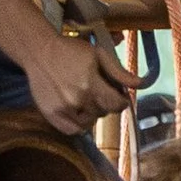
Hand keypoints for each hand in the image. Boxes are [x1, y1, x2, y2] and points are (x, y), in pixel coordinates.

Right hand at [22, 32, 141, 136]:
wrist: (39, 52)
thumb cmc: (70, 50)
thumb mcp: (98, 55)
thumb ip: (119, 72)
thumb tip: (140, 84)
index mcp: (90, 83)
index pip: (115, 104)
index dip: (122, 102)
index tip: (120, 98)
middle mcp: (77, 99)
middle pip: (103, 113)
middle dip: (106, 104)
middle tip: (99, 93)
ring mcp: (63, 109)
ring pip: (89, 123)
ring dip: (92, 114)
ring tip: (87, 101)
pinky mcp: (51, 115)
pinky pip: (72, 130)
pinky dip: (78, 125)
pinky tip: (78, 113)